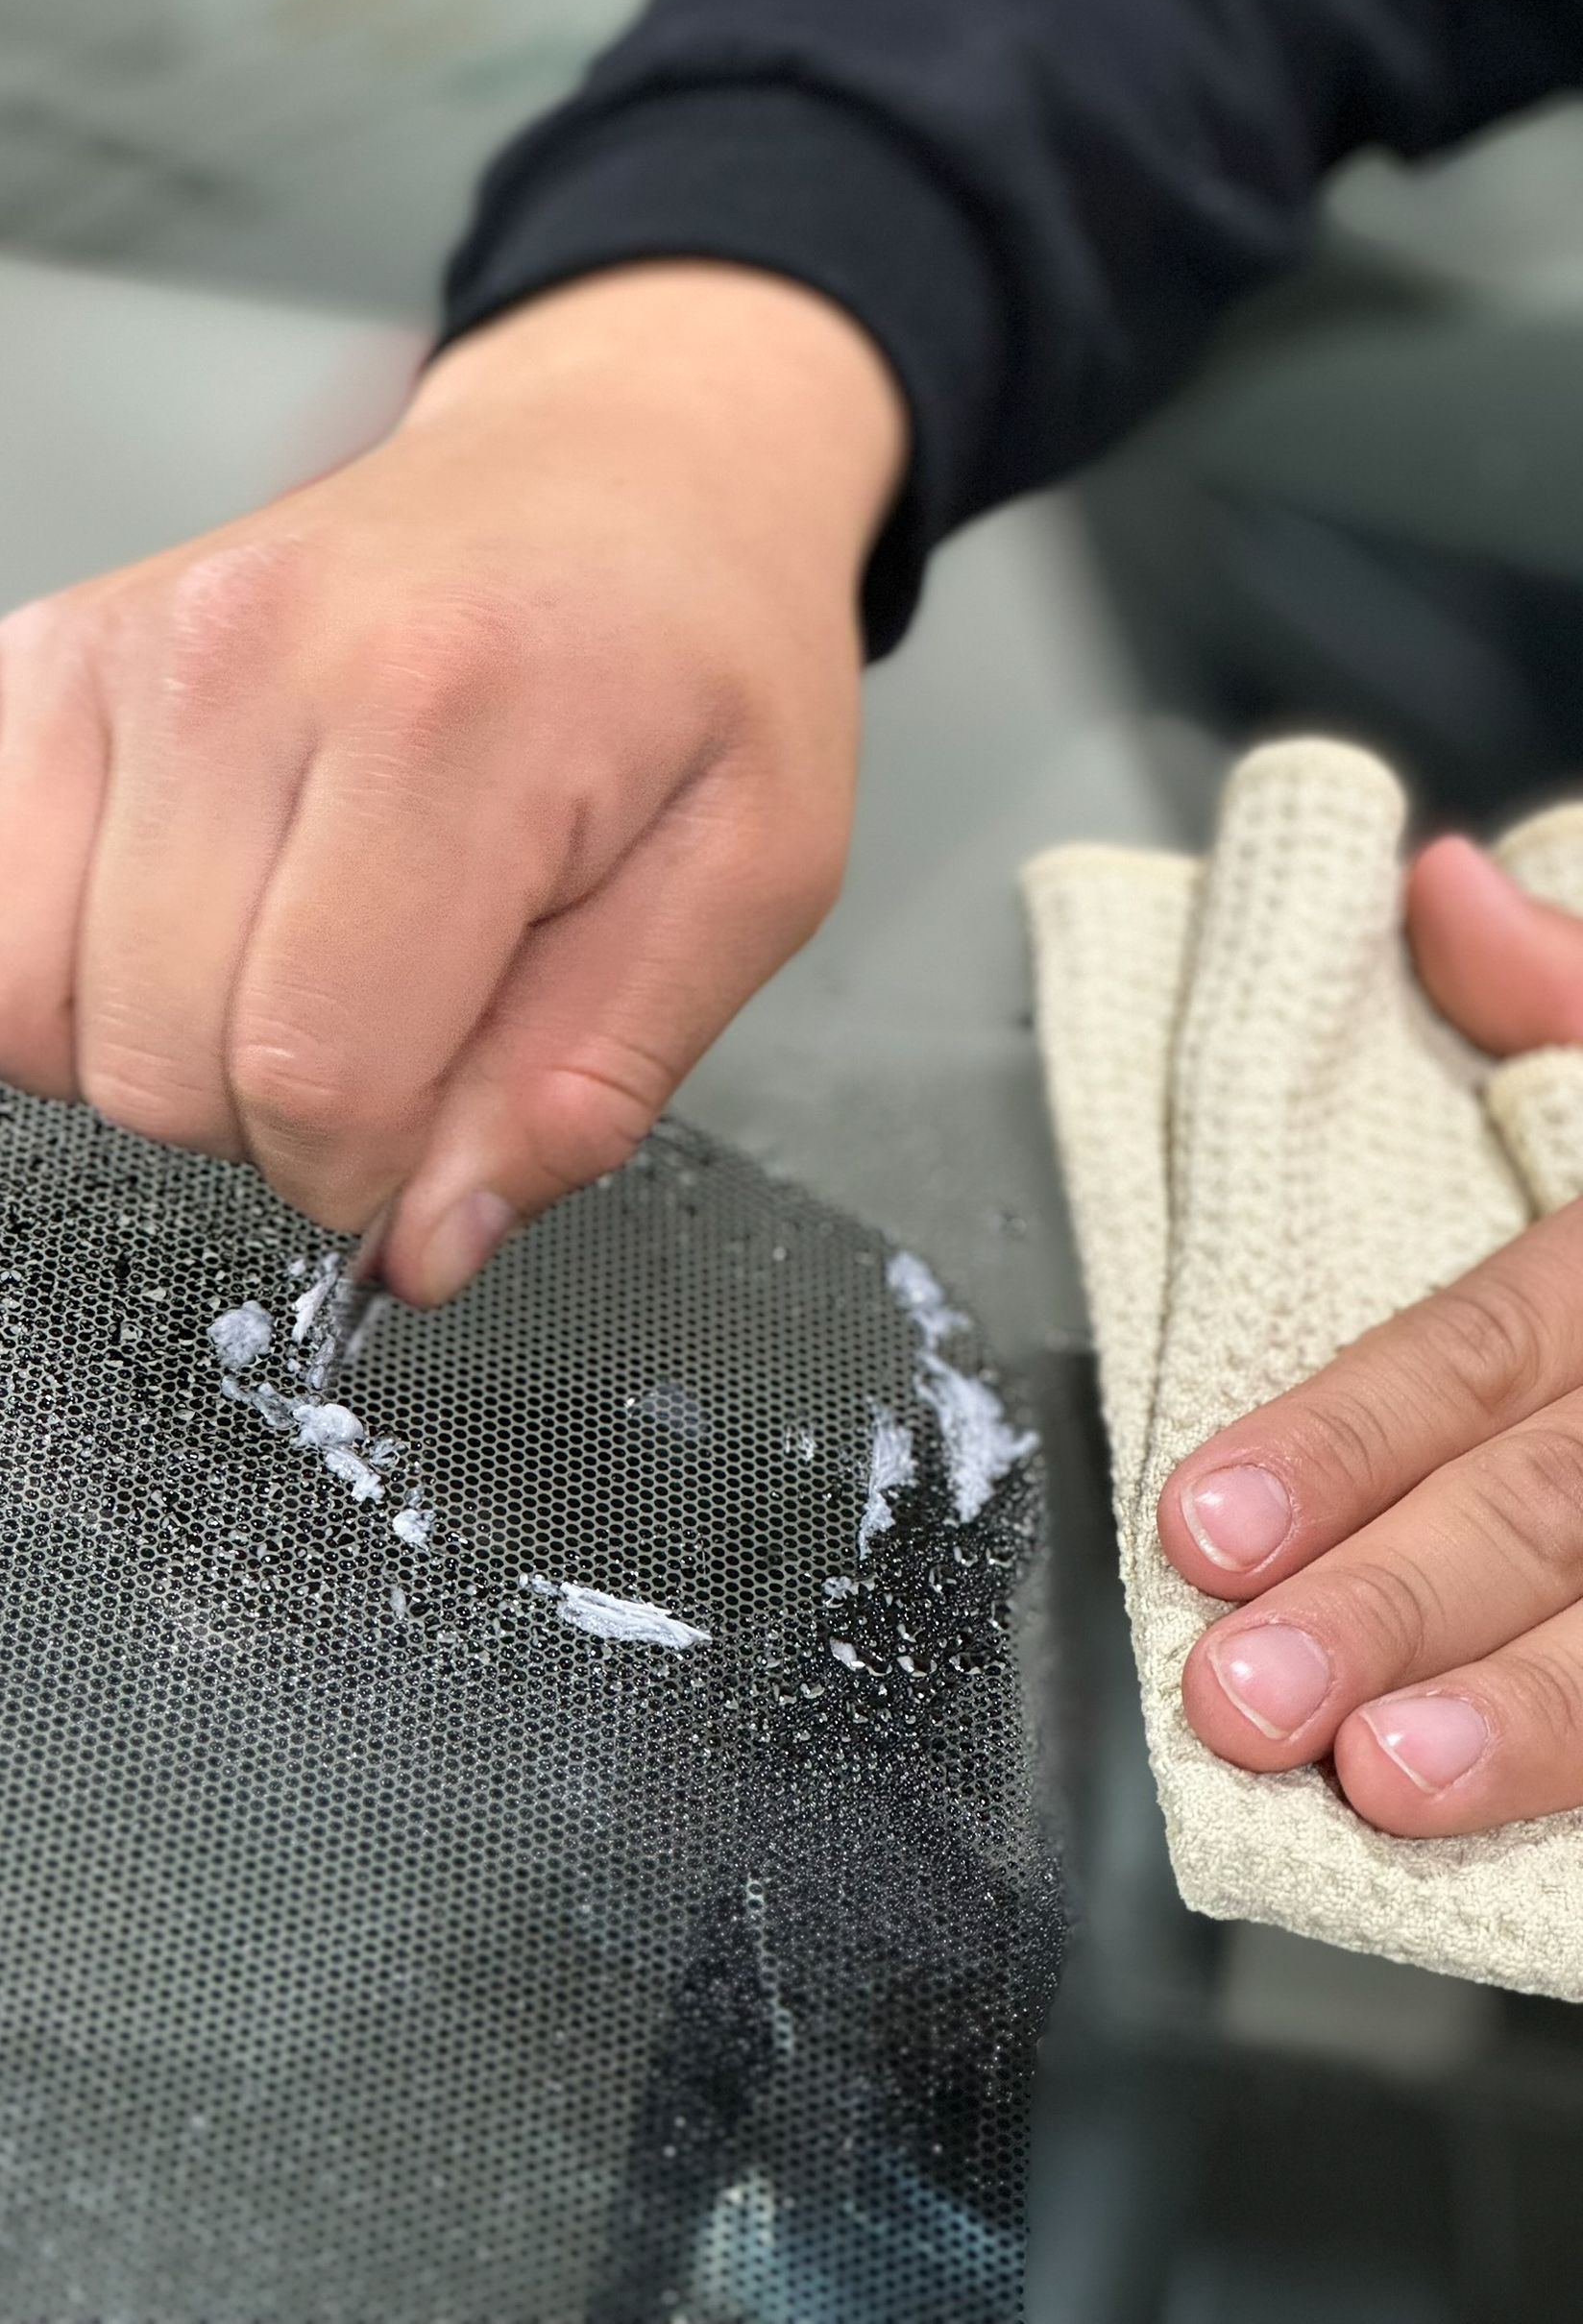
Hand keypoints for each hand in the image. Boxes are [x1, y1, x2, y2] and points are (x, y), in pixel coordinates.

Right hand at [0, 264, 905, 1303]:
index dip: (371, 1170)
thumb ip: (589, 1081)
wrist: (622, 476)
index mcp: (439, 715)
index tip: (427, 1129)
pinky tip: (114, 912)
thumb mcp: (746, 878)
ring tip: (249, 973)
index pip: (311, 1077)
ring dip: (117, 1048)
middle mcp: (237, 659)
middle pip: (146, 1062)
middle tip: (370, 1028)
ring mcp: (100, 645)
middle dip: (266, 1121)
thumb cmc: (688, 656)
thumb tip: (426, 1239)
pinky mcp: (14, 647)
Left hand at [1160, 835, 1582, 1834]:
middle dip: (1403, 1602)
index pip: (1484, 1347)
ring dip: (1539, 1722)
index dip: (1345, 1434)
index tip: (1204, 1527)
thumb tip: (1440, 890)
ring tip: (1391, 1791)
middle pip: (1564, 1501)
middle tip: (1250, 1700)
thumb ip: (1580, 990)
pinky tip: (1550, 1859)